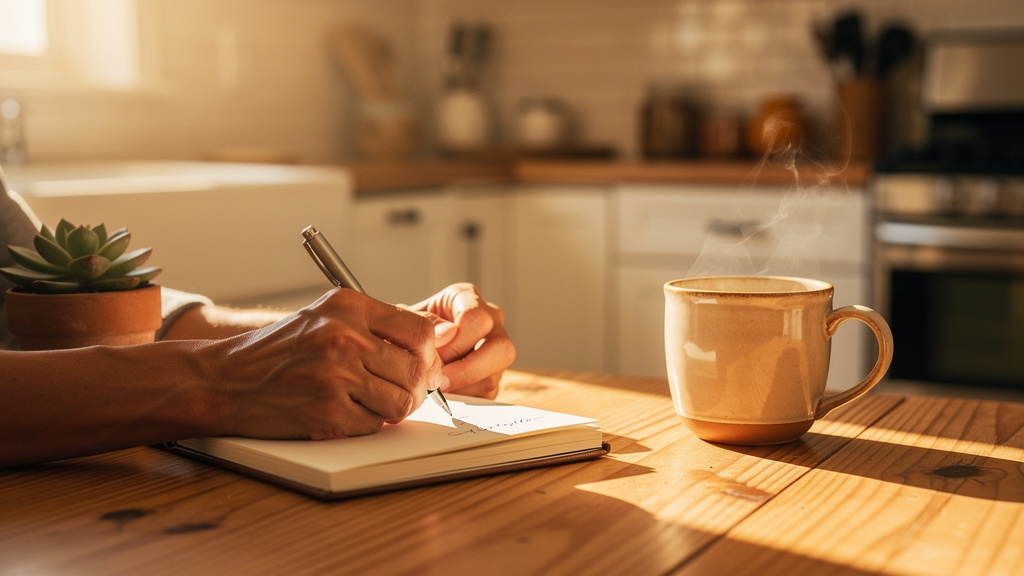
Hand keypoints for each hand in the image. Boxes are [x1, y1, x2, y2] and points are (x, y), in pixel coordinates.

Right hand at [201, 288, 442, 439]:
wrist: (223, 379)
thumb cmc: (276, 351)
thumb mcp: (324, 316)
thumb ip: (374, 324)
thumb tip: (431, 341)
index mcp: (348, 306)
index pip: (419, 329)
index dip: (429, 353)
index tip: (423, 364)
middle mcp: (344, 337)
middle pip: (417, 369)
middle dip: (418, 386)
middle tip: (404, 390)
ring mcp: (337, 376)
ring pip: (402, 401)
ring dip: (395, 408)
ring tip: (374, 402)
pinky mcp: (329, 412)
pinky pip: (375, 424)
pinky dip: (368, 423)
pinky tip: (348, 412)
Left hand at [408, 283, 515, 398]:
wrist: (402, 346)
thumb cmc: (405, 330)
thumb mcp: (407, 320)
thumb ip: (424, 320)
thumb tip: (447, 334)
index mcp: (467, 298)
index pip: (477, 319)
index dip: (455, 342)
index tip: (432, 354)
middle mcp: (490, 320)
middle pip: (500, 347)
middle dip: (465, 369)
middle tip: (438, 380)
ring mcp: (495, 350)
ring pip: (494, 375)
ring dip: (462, 386)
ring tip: (436, 387)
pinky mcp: (493, 376)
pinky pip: (487, 394)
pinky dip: (463, 397)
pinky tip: (444, 392)